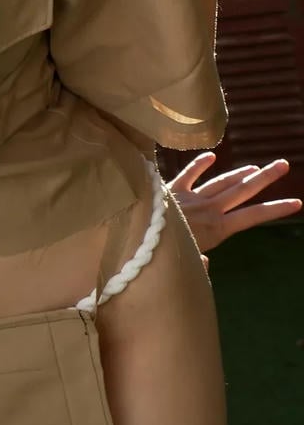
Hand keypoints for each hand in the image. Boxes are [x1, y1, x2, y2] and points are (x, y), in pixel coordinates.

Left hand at [166, 152, 301, 258]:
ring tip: (255, 167)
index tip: (296, 202)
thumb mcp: (189, 268)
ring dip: (239, 173)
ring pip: (220, 182)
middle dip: (264, 178)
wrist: (137, 241)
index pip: (253, 217)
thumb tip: (205, 263)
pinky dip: (198, 165)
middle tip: (283, 165)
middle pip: (242, 191)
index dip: (276, 209)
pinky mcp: (170, 191)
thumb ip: (200, 264)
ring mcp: (190, 199)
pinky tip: (211, 157)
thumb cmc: (163, 260)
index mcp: (217, 231)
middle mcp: (208, 211)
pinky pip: (187, 175)